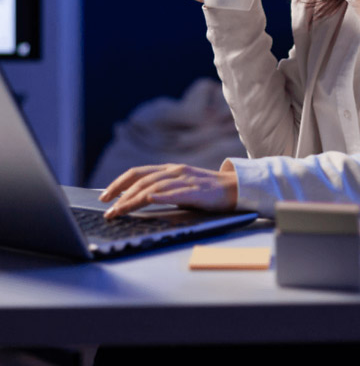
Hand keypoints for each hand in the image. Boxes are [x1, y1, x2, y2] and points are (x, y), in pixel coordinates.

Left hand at [99, 161, 238, 218]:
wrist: (234, 189)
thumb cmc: (206, 191)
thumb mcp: (180, 186)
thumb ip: (162, 189)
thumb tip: (137, 199)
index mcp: (170, 169)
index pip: (138, 173)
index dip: (118, 183)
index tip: (104, 196)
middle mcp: (175, 171)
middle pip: (141, 180)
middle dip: (121, 195)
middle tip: (108, 210)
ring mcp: (186, 180)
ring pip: (154, 187)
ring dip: (134, 200)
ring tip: (120, 211)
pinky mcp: (197, 191)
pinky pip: (177, 193)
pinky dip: (162, 195)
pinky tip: (150, 199)